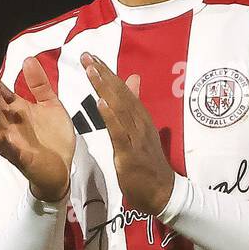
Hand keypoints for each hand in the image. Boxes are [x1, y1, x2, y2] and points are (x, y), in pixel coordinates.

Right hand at [0, 52, 74, 201]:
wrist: (63, 169)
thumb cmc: (53, 138)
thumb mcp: (50, 106)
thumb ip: (40, 85)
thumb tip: (28, 58)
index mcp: (16, 110)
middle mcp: (9, 124)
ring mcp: (13, 141)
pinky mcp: (22, 159)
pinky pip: (8, 152)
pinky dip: (2, 144)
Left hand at [80, 51, 174, 214]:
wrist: (162, 192)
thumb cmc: (148, 163)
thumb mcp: (141, 130)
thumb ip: (134, 106)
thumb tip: (132, 79)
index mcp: (140, 117)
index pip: (122, 90)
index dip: (107, 73)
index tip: (92, 57)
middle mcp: (139, 122)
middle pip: (120, 94)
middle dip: (102, 74)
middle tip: (86, 57)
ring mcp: (135, 137)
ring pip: (119, 108)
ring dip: (105, 88)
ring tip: (91, 71)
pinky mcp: (130, 154)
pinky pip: (120, 132)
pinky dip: (111, 117)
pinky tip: (101, 103)